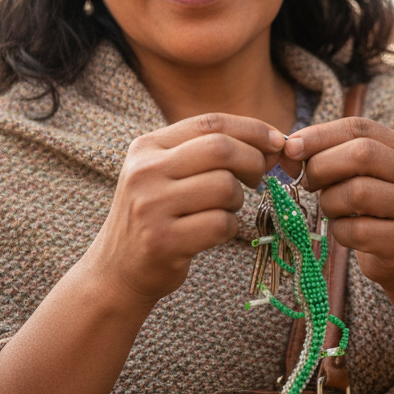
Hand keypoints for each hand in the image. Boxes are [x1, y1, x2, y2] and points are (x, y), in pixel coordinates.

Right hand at [83, 114, 284, 311]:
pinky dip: (229, 227)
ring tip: (223, 209)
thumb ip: (207, 152)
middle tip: (258, 178)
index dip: (251, 129)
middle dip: (253, 161)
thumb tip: (273, 142)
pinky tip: (215, 232)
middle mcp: (145, 172)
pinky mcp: (163, 241)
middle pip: (221, 149)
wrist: (116, 270)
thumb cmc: (156, 216)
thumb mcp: (165, 173)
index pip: (210, 123)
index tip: (277, 141)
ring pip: (225, 187)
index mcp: (146, 147)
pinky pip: (221, 224)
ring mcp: (152, 206)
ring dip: (237, 200)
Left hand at [284, 118, 393, 291]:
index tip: (290, 148)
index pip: (358, 127)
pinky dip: (339, 232)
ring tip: (332, 209)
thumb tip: (288, 151)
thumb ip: (330, 156)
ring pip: (357, 192)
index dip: (319, 135)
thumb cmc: (372, 207)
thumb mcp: (358, 174)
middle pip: (361, 154)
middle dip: (322, 167)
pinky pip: (356, 230)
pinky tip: (345, 232)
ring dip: (330, 202)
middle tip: (308, 184)